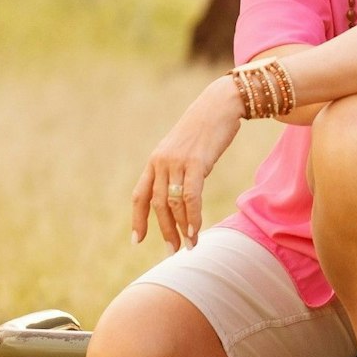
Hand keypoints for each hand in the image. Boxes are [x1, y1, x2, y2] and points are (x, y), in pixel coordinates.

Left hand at [131, 76, 242, 253]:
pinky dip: (192, 216)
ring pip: (173, 203)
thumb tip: (179, 196)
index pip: (140, 195)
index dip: (138, 219)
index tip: (137, 241)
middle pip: (157, 204)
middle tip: (172, 251)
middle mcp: (161, 162)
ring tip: (190, 246)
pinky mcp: (196, 162)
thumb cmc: (205, 129)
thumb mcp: (184, 150)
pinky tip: (195, 231)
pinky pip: (190, 196)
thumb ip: (177, 170)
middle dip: (164, 230)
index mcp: (155, 160)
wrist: (220, 105)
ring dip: (181, 228)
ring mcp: (177, 162)